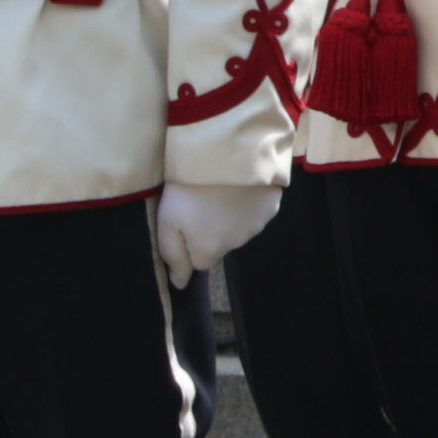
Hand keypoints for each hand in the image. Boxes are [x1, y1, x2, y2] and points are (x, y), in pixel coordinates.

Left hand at [154, 181, 280, 280]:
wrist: (225, 154)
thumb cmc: (188, 188)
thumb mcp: (167, 221)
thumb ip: (172, 256)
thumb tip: (179, 283)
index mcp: (209, 250)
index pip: (198, 261)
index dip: (189, 242)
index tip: (185, 220)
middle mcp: (235, 244)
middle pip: (219, 244)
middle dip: (211, 229)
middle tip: (201, 201)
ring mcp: (256, 226)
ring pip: (238, 228)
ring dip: (229, 216)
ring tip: (220, 190)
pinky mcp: (271, 207)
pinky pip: (256, 211)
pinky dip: (247, 202)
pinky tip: (239, 185)